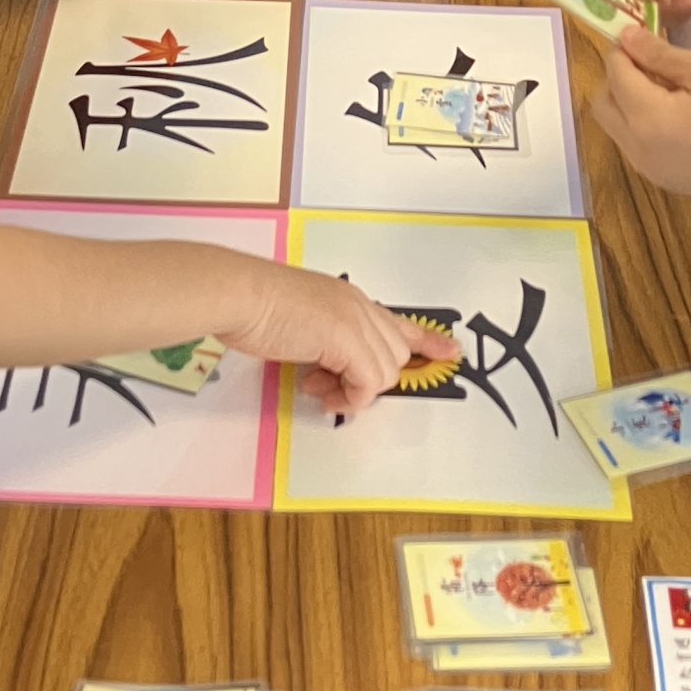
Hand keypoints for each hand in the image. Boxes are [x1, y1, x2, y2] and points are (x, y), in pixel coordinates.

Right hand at [215, 263, 460, 414]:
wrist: (240, 294)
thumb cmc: (256, 305)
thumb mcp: (300, 321)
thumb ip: (323, 340)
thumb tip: (326, 370)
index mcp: (349, 298)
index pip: (398, 321)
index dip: (426, 340)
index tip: (449, 351)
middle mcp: (358, 306)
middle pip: (394, 355)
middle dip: (368, 379)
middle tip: (329, 386)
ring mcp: (355, 321)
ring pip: (385, 371)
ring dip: (353, 390)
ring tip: (318, 386)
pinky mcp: (346, 340)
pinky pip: (367, 383)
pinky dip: (348, 396)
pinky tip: (321, 390)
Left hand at [593, 28, 690, 218]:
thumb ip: (663, 55)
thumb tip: (628, 39)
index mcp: (647, 118)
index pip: (615, 71)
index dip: (624, 47)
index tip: (640, 32)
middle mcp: (638, 149)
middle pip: (604, 102)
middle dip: (618, 75)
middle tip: (652, 57)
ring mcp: (649, 170)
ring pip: (617, 126)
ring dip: (629, 100)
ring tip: (672, 84)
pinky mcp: (664, 180)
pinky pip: (636, 144)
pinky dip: (643, 123)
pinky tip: (680, 111)